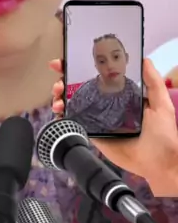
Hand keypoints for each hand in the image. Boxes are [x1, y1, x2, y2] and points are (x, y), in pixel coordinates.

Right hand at [49, 58, 177, 196]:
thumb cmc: (163, 134)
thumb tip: (145, 59)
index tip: (68, 59)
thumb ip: (153, 82)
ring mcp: (98, 120)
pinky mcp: (94, 135)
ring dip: (61, 97)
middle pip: (81, 88)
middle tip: (59, 80)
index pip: (98, 76)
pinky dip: (63, 117)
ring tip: (58, 97)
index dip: (82, 67)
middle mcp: (108, 105)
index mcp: (122, 95)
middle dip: (65, 81)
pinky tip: (59, 111)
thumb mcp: (161, 103)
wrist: (159, 164)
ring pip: (74, 104)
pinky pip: (75, 123)